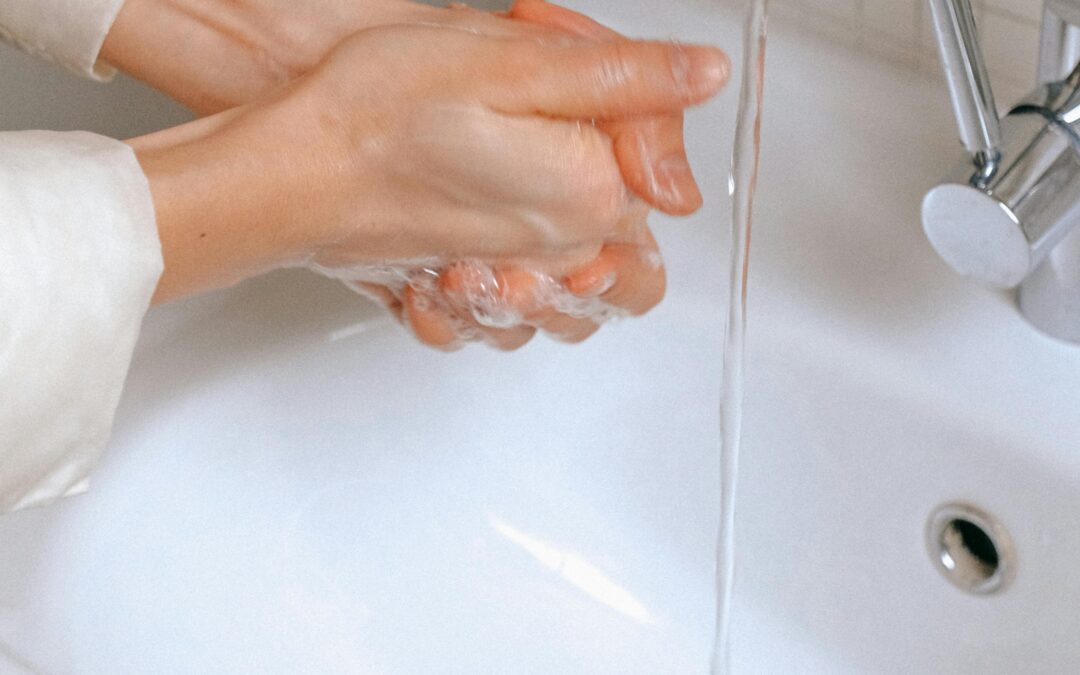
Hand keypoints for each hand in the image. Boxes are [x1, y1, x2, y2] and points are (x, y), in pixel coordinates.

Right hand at [127, 23, 726, 303]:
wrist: (288, 170)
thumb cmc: (377, 113)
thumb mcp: (514, 63)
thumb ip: (625, 79)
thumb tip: (702, 76)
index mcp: (589, 198)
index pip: (660, 170)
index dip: (630, 111)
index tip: (581, 80)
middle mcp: (557, 258)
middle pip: (633, 247)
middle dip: (614, 191)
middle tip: (561, 136)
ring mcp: (509, 285)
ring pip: (578, 291)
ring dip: (566, 248)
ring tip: (517, 190)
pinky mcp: (464, 292)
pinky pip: (509, 313)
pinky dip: (503, 288)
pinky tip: (479, 251)